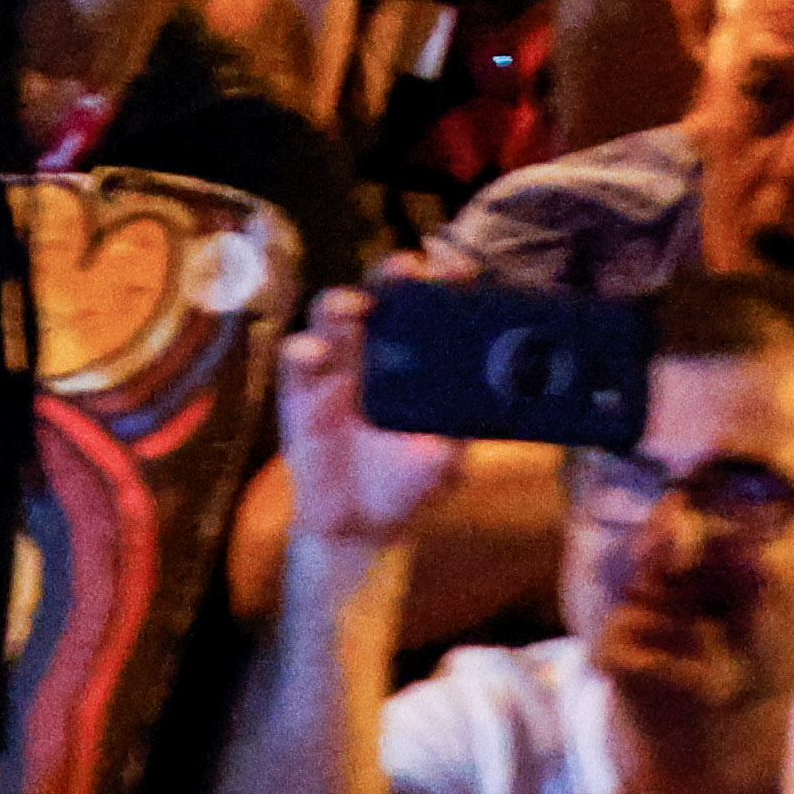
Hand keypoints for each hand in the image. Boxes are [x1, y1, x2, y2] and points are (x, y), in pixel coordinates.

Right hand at [271, 287, 455, 557]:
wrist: (363, 526)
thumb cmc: (409, 484)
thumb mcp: (449, 458)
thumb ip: (463, 429)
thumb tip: (497, 407)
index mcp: (414, 362)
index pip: (427, 309)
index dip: (439, 282)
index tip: (458, 267)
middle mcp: (374, 354)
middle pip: (379, 297)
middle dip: (391, 276)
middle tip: (408, 267)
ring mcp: (335, 369)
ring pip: (331, 317)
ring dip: (341, 303)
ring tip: (356, 305)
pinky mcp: (300, 392)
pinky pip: (296, 360)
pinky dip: (304, 350)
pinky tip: (316, 353)